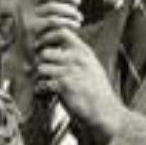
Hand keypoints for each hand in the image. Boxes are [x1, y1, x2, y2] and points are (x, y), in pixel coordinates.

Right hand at [22, 0, 83, 57]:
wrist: (30, 58)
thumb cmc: (43, 34)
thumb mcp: (44, 15)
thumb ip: (52, 0)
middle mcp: (22, 5)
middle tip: (78, 1)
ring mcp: (25, 18)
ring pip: (51, 7)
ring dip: (69, 10)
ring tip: (79, 17)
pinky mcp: (31, 30)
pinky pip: (53, 21)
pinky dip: (67, 22)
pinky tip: (75, 25)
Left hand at [31, 29, 124, 144]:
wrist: (106, 112)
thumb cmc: (98, 92)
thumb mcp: (92, 66)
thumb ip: (77, 55)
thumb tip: (59, 47)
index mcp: (83, 51)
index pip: (60, 32)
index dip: (47, 37)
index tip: (42, 47)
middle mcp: (76, 59)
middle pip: (45, 52)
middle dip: (40, 63)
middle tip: (42, 73)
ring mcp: (70, 72)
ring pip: (41, 68)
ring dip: (39, 78)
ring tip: (44, 84)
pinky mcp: (64, 87)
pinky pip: (42, 84)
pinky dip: (40, 90)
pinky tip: (45, 94)